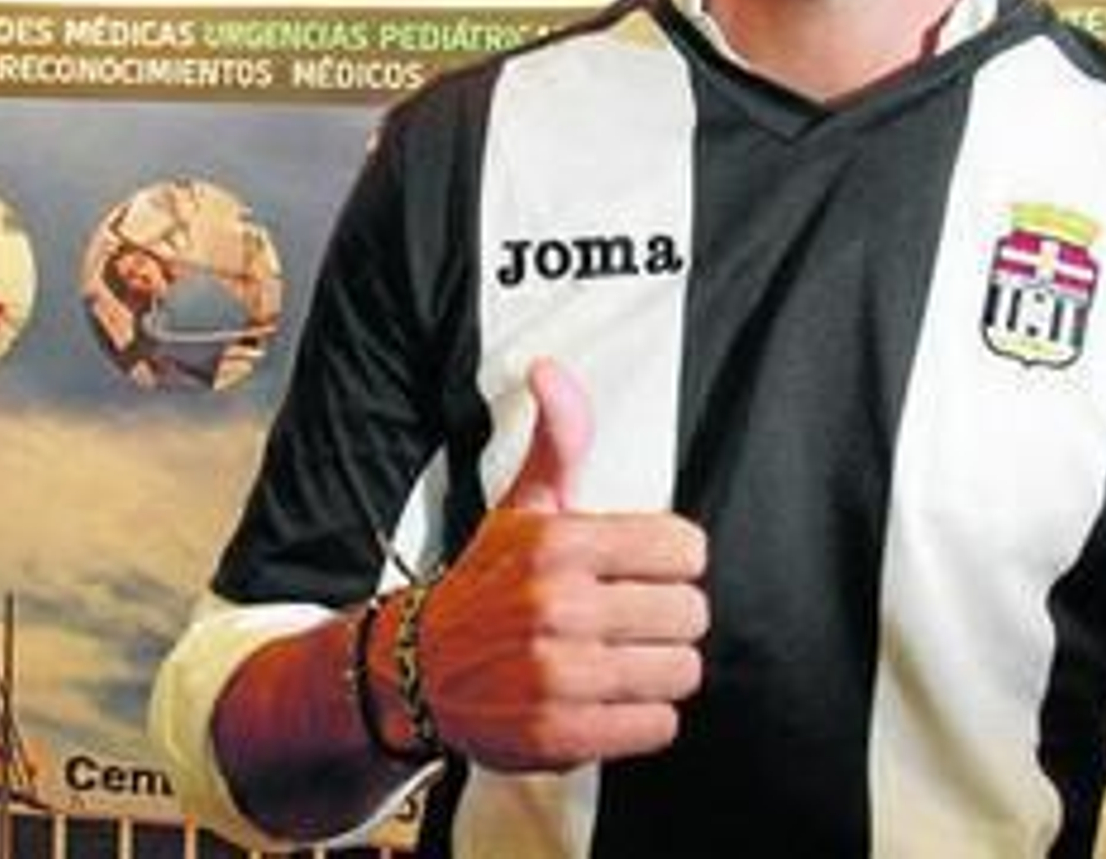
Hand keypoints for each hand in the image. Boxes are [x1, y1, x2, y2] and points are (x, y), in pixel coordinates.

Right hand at [414, 357, 708, 770]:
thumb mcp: (523, 504)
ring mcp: (558, 676)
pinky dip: (645, 716)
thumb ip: (559, 436)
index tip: (650, 567)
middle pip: (689, 613)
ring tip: (628, 657)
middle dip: (671, 616)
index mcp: (560, 544)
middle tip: (638, 617)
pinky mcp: (560, 736)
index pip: (684, 547)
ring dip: (662, 667)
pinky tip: (613, 697)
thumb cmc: (488, 583)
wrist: (415, 670)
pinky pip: (657, 726)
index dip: (674, 559)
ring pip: (680, 670)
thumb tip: (549, 369)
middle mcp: (558, 607)